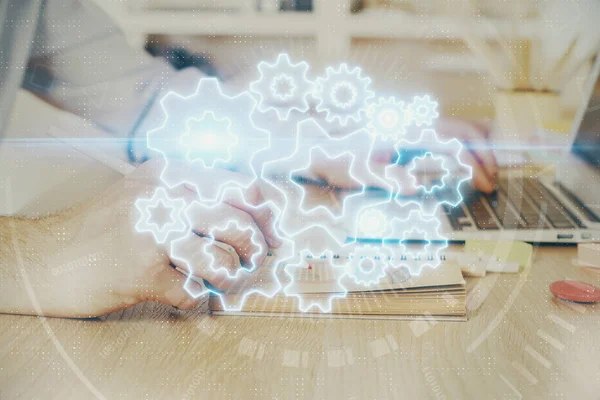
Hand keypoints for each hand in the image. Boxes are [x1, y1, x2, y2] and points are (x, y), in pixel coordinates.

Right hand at [0, 159, 279, 317]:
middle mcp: (163, 198)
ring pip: (221, 260)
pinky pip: (193, 293)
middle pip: (237, 225)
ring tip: (218, 277)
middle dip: (254, 249)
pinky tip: (188, 293)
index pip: (242, 187)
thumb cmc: (106, 225)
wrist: (46, 257)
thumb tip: (257, 210)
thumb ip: (196, 191)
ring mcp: (151, 235)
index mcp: (171, 173)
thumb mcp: (148, 189)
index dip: (267, 215)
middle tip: (251, 261)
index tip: (276, 235)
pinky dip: (199, 299)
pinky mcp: (140, 274)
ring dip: (228, 276)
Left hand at [305, 117, 496, 193]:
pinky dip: (468, 145)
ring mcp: (416, 126)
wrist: (324, 152)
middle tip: (493, 183)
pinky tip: (473, 161)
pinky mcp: (414, 133)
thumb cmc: (342, 163)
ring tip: (490, 172)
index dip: (475, 162)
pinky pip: (449, 134)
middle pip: (466, 130)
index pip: (454, 141)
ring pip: (461, 127)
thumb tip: (413, 186)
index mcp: (407, 131)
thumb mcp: (360, 173)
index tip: (485, 185)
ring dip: (481, 147)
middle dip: (486, 155)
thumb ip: (386, 177)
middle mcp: (416, 123)